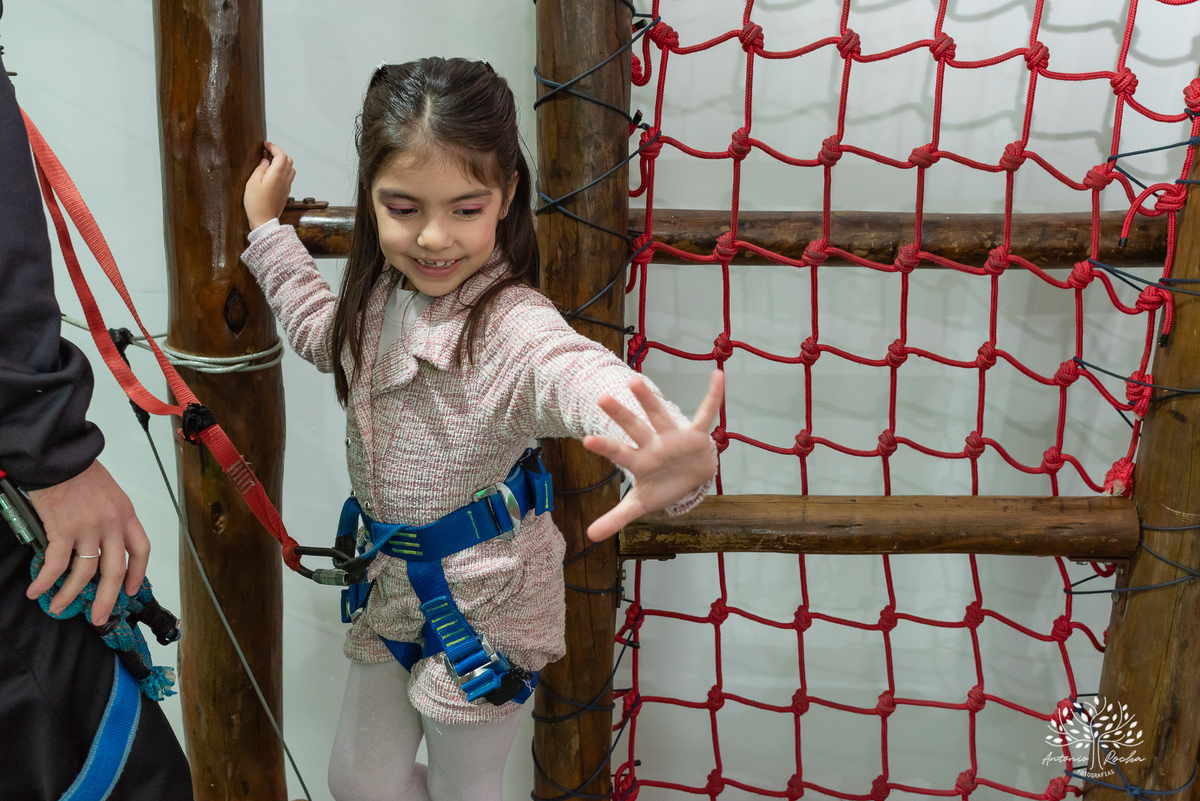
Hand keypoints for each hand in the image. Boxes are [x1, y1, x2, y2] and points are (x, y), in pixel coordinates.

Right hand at [25, 460, 149, 624]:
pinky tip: (37, 590)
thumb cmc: (81, 472)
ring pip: (84, 573)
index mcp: (126, 515)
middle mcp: (112, 525)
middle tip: (98, 617)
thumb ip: (111, 518)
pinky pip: (55, 565)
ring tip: (58, 608)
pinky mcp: (63, 530)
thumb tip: (102, 543)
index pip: (141, 550)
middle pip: (115, 571)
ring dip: (69, 595)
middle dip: (106, 599)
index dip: (138, 573)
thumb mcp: (109, 493)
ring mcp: (88, 529)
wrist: (61, 457)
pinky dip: (45, 581)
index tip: (132, 590)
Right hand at [244, 141, 295, 229]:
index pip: (281, 155)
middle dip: (278, 153)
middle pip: (288, 160)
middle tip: (266, 151)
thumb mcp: (252, 183)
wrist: (264, 221)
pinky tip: (272, 173)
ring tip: (269, 162)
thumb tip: (265, 161)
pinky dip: (282, 170)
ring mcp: (287, 186)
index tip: (265, 144)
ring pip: (290, 168)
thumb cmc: (256, 204)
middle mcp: (285, 180)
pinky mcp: (285, 192)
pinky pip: (288, 177)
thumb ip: (260, 169)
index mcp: (277, 175)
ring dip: (282, 162)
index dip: (274, 147)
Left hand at [582, 369, 723, 541]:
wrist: (691, 479)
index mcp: (641, 461)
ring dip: (649, 400)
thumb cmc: (662, 486)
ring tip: (634, 380)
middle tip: (601, 398)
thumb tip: (589, 536)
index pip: (620, 453)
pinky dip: (714, 396)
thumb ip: (617, 517)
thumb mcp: (641, 504)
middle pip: (635, 427)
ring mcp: (673, 436)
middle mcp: (654, 444)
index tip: (586, 440)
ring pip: (660, 415)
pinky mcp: (696, 434)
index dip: (606, 448)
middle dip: (621, 414)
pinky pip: (706, 412)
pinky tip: (718, 375)